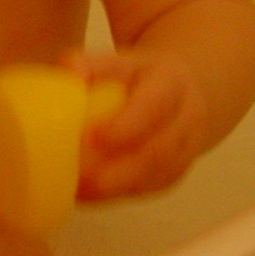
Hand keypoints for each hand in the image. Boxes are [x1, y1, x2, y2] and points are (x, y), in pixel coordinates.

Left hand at [62, 48, 211, 199]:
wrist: (185, 89)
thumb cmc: (141, 76)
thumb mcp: (120, 61)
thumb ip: (90, 65)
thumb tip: (66, 73)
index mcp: (170, 83)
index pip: (153, 107)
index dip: (124, 126)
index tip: (89, 138)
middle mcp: (186, 117)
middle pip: (159, 151)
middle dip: (118, 170)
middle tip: (79, 178)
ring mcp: (188, 148)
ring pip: (158, 175)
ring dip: (117, 188)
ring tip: (79, 190)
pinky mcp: (179, 171)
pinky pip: (153, 187)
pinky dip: (121, 194)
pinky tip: (91, 194)